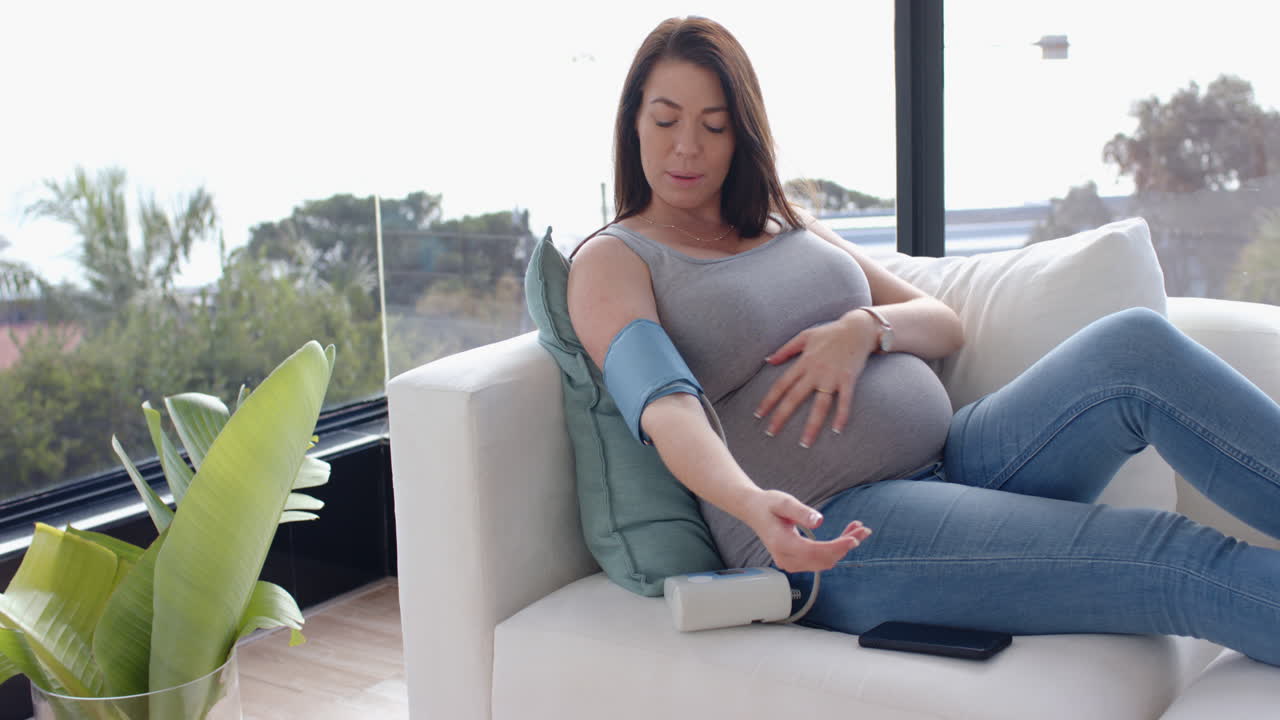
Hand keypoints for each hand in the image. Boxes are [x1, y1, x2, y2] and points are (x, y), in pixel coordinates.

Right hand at [746, 490, 871, 572]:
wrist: (753, 511)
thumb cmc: (768, 504)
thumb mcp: (784, 502)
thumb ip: (801, 512)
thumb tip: (819, 521)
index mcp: (782, 543)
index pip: (814, 552)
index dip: (837, 547)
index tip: (855, 538)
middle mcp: (785, 558)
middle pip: (823, 560)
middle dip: (845, 546)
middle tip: (864, 530)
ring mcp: (790, 563)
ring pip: (824, 562)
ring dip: (843, 548)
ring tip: (859, 530)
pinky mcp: (795, 561)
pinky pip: (820, 560)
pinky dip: (835, 550)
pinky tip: (847, 536)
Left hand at [755, 312, 877, 446]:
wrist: (858, 328)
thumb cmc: (830, 332)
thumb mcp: (804, 336)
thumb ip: (786, 350)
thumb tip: (768, 360)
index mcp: (803, 362)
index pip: (781, 384)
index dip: (769, 400)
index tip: (758, 414)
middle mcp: (815, 371)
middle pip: (795, 397)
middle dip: (782, 416)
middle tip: (771, 433)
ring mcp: (832, 377)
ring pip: (819, 405)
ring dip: (812, 425)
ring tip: (804, 443)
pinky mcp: (848, 379)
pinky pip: (845, 400)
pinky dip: (842, 415)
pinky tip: (837, 430)